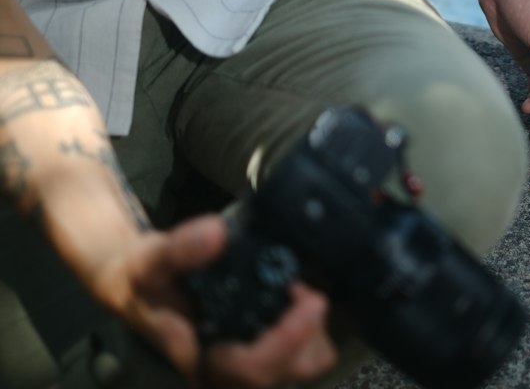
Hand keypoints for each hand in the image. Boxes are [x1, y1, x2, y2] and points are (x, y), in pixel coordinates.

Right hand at [86, 215, 335, 387]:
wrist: (138, 285)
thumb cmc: (144, 280)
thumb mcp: (151, 261)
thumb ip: (179, 250)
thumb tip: (216, 233)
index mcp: (199, 359)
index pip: (252, 369)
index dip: (287, 338)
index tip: (307, 298)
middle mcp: (223, 372)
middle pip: (285, 372)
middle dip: (308, 332)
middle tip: (312, 292)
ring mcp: (241, 365)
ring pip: (299, 366)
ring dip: (314, 333)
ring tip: (306, 294)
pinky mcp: (256, 349)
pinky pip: (299, 353)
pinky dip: (311, 329)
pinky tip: (301, 299)